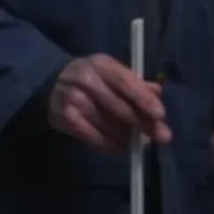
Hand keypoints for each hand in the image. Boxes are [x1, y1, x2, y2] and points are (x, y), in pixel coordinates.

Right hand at [47, 55, 171, 153]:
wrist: (52, 85)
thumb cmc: (91, 78)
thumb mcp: (111, 72)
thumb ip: (135, 83)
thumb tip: (157, 94)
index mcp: (101, 64)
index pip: (125, 81)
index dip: (143, 98)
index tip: (160, 115)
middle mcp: (86, 80)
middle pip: (119, 106)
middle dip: (143, 123)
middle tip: (160, 136)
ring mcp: (74, 100)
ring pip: (109, 125)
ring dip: (129, 138)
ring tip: (142, 144)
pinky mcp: (66, 119)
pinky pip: (95, 137)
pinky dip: (111, 145)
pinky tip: (122, 149)